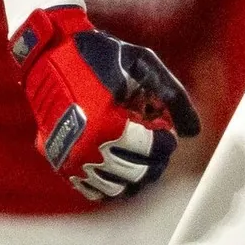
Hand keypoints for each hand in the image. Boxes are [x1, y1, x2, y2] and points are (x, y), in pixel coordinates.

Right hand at [12, 6, 200, 200]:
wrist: (49, 55)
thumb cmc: (100, 55)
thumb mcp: (144, 66)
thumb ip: (173, 96)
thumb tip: (194, 131)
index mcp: (108, 126)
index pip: (153, 151)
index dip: (167, 139)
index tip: (164, 124)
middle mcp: (86, 150)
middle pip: (138, 174)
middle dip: (155, 158)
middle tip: (155, 137)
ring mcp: (70, 161)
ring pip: (116, 188)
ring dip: (135, 172)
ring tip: (137, 147)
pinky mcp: (59, 163)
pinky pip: (91, 189)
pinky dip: (111, 180)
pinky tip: (120, 159)